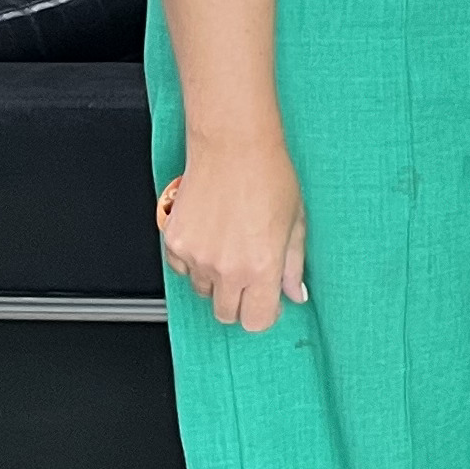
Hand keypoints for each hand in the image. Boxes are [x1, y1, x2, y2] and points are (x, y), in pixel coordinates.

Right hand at [161, 140, 308, 331]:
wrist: (232, 147)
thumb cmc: (268, 177)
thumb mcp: (295, 223)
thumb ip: (294, 265)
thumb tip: (294, 294)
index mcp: (262, 267)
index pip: (257, 321)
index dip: (264, 315)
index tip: (267, 302)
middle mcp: (227, 268)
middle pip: (226, 314)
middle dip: (239, 302)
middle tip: (249, 275)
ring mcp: (196, 257)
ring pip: (203, 291)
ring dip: (216, 280)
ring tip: (230, 247)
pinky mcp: (174, 242)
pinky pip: (181, 269)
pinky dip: (194, 261)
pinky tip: (210, 236)